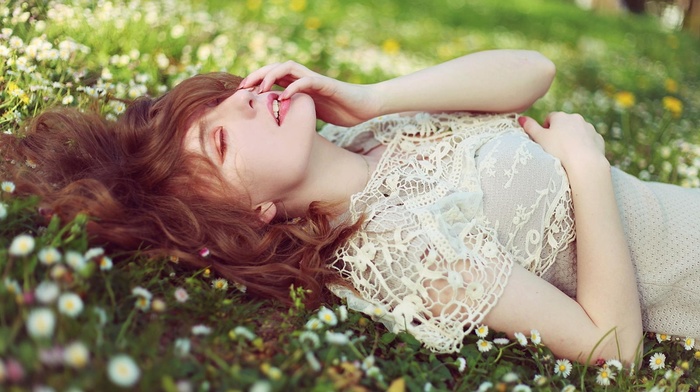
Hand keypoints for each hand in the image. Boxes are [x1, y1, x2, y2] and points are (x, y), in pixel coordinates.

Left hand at [239, 61, 379, 126]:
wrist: (364, 107)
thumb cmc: (341, 111)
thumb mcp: (311, 115)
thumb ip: (296, 114)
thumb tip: (277, 128)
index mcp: (299, 85)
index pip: (272, 77)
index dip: (255, 82)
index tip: (241, 95)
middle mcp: (304, 79)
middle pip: (275, 68)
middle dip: (257, 75)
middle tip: (242, 88)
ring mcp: (315, 79)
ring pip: (288, 68)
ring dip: (271, 75)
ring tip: (260, 88)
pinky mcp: (326, 84)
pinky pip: (307, 80)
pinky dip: (294, 87)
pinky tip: (283, 96)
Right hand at [519, 112, 606, 171]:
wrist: (585, 164)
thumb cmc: (559, 150)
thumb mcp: (539, 139)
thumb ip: (529, 127)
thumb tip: (520, 117)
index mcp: (561, 116)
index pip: (549, 118)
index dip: (545, 129)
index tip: (544, 141)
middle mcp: (576, 118)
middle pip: (564, 124)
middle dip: (560, 133)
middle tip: (554, 149)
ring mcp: (589, 128)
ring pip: (577, 132)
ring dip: (572, 139)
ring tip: (567, 154)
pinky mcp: (598, 139)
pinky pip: (588, 140)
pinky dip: (584, 146)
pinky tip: (579, 157)